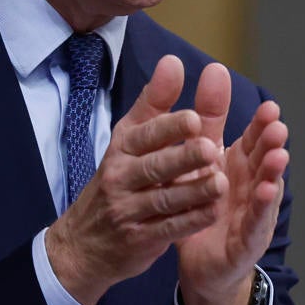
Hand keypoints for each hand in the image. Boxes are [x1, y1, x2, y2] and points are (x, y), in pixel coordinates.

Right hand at [45, 55, 222, 304]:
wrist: (83, 244)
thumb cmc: (118, 181)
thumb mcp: (128, 140)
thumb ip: (155, 102)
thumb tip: (173, 60)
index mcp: (122, 148)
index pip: (144, 135)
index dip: (169, 127)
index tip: (195, 118)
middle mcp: (121, 177)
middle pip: (154, 166)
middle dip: (183, 158)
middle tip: (210, 149)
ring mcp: (128, 210)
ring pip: (164, 199)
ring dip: (193, 191)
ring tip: (221, 183)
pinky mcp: (139, 239)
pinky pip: (168, 228)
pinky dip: (191, 220)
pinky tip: (214, 211)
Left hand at [175, 62, 288, 304]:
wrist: (202, 264)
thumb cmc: (205, 207)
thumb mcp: (200, 160)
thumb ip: (207, 119)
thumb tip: (215, 69)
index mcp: (239, 166)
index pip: (253, 140)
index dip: (262, 125)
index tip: (270, 107)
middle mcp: (252, 186)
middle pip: (265, 161)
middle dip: (272, 143)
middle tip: (276, 125)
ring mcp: (254, 214)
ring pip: (266, 189)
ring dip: (273, 172)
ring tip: (278, 155)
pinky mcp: (247, 241)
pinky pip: (255, 222)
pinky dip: (261, 207)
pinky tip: (265, 193)